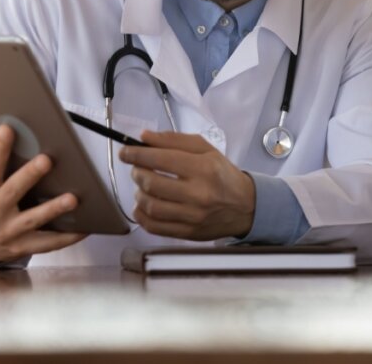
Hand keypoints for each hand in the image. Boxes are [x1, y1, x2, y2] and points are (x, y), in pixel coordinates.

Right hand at [0, 113, 86, 263]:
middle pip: (11, 192)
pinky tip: (84, 227)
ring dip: (52, 210)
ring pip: (31, 220)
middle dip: (29, 176)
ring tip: (73, 198)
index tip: (8, 128)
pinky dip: (66, 238)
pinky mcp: (22, 246)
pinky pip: (47, 244)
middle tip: (47, 159)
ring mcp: (7, 232)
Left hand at [119, 130, 255, 239]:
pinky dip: (141, 215)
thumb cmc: (223, 174)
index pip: (161, 159)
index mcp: (203, 168)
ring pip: (150, 206)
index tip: (125, 152)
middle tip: (138, 168)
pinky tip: (143, 205)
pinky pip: (153, 227)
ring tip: (143, 186)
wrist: (246, 206)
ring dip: (138, 193)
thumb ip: (174, 140)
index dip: (137, 154)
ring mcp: (192, 216)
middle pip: (151, 183)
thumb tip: (144, 138)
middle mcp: (198, 193)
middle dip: (137, 172)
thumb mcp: (206, 149)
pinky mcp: (187, 233)